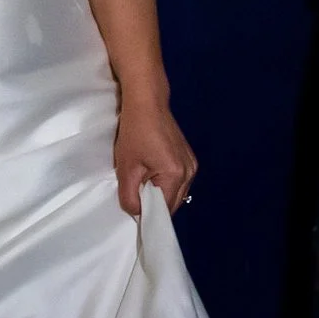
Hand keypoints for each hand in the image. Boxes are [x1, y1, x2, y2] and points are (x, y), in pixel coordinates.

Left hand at [113, 96, 196, 215]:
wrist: (147, 103)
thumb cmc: (134, 133)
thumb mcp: (126, 168)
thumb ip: (129, 196)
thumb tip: (137, 213)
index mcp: (175, 175)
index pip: (164, 210)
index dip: (148, 213)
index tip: (134, 209)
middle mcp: (190, 173)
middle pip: (173, 204)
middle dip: (155, 205)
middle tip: (136, 194)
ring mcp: (192, 166)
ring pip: (177, 194)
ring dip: (160, 194)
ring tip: (143, 180)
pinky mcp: (190, 159)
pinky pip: (179, 183)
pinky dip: (166, 184)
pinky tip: (152, 173)